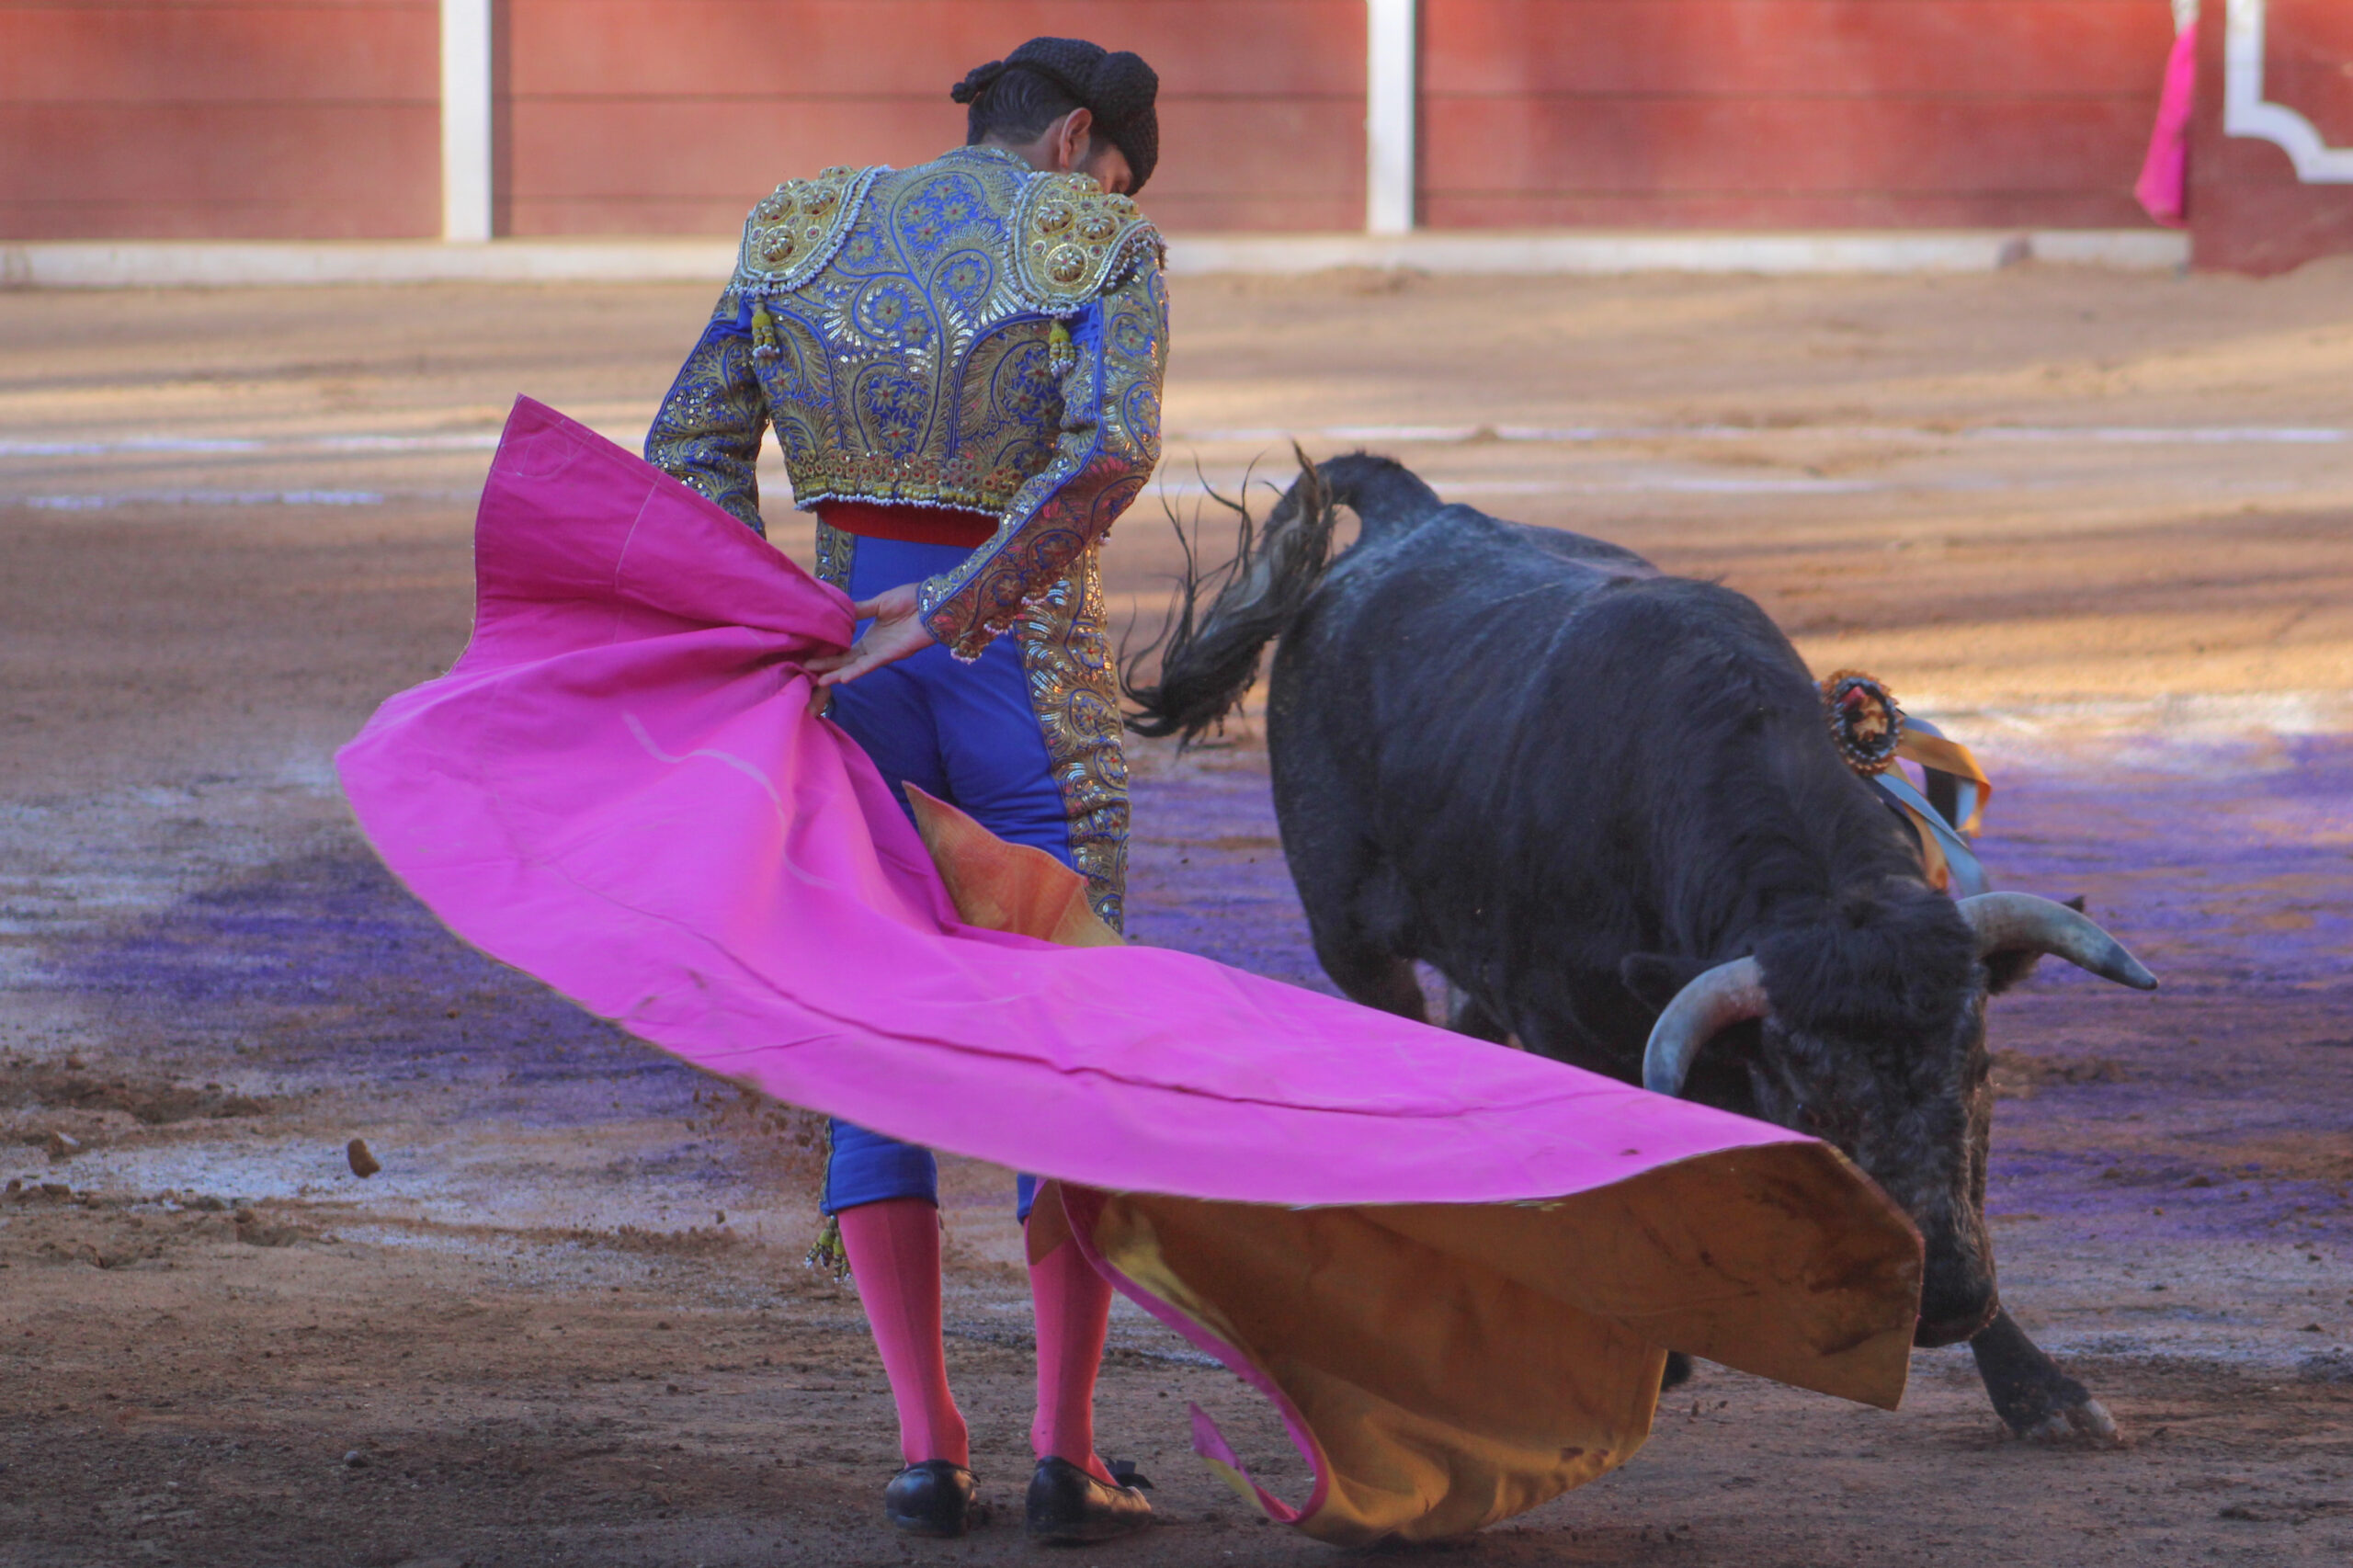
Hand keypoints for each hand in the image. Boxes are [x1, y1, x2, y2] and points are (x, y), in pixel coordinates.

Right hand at [806, 582, 934, 689]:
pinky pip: (871, 664)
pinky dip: (857, 670)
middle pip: (845, 661)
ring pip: (854, 666)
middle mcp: (873, 648)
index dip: (827, 653)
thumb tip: (838, 610)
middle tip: (804, 670)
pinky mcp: (891, 655)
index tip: (808, 655)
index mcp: (870, 637)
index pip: (844, 649)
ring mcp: (881, 653)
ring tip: (819, 679)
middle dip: (826, 666)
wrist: (932, 602)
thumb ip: (859, 609)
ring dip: (837, 673)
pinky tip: (843, 678)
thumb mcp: (879, 603)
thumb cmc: (910, 600)